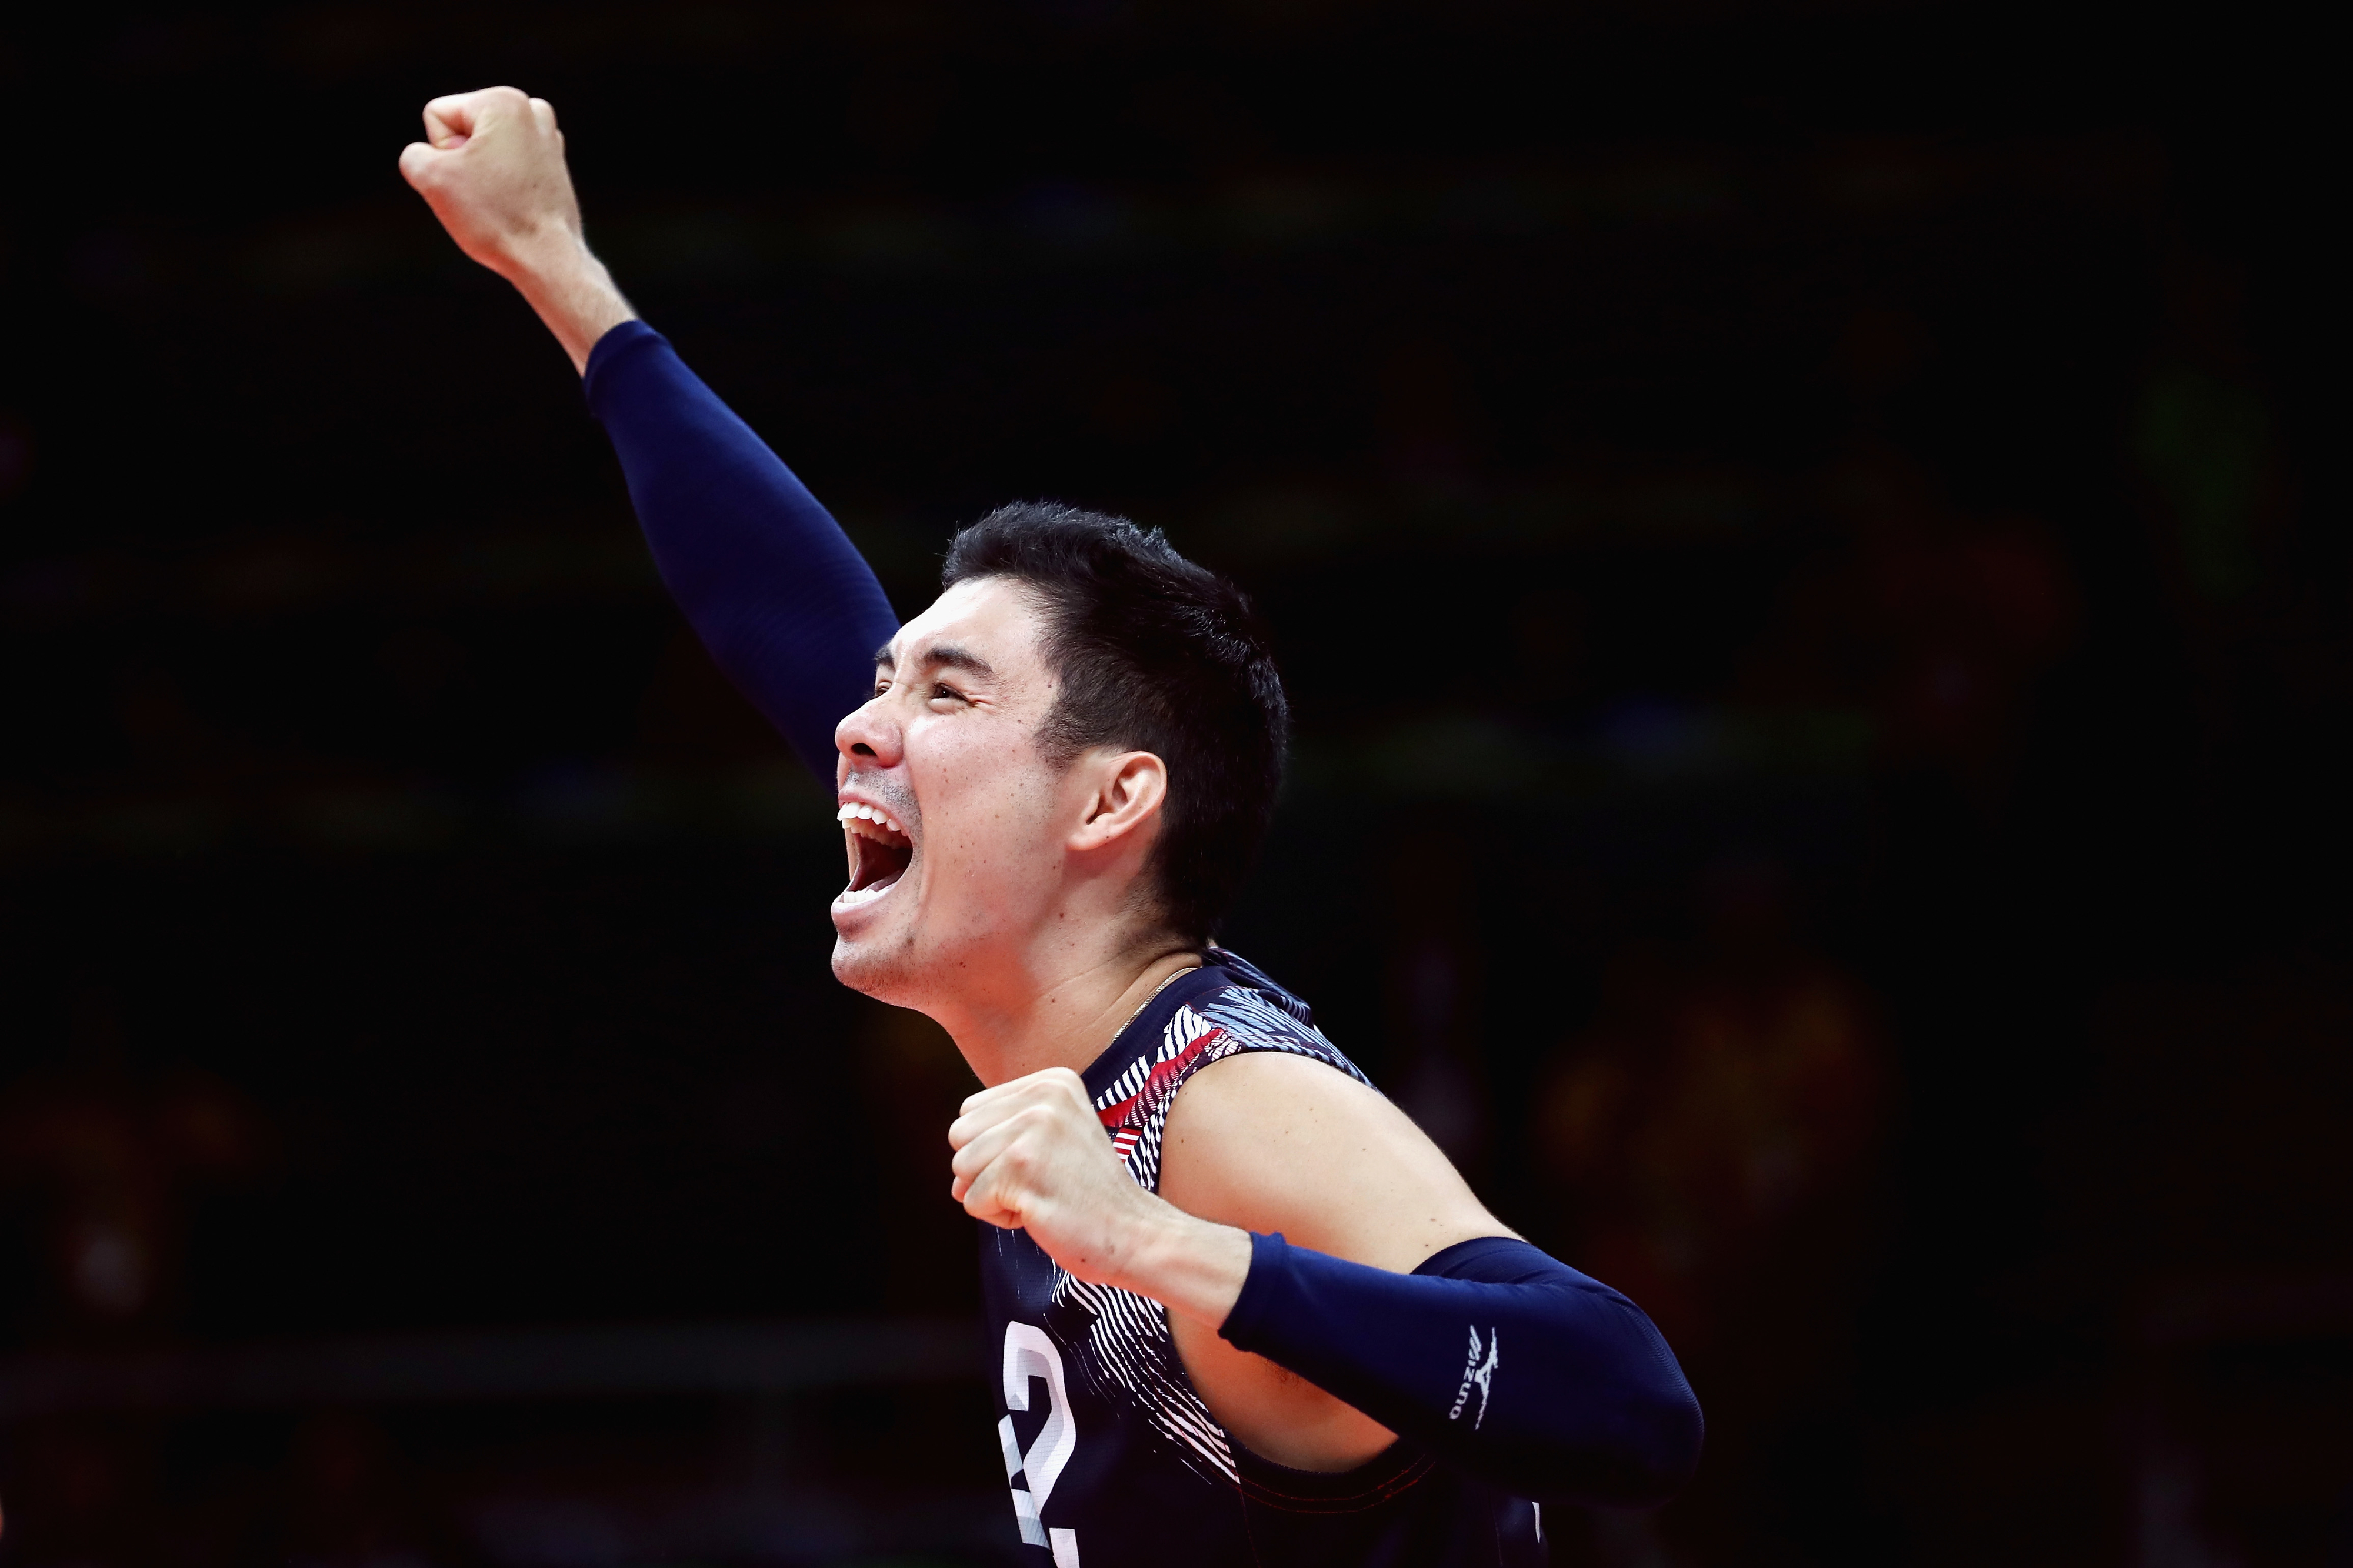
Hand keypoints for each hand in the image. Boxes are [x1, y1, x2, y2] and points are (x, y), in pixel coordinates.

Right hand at [399, 87, 580, 279]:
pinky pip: (505, 168)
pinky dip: (502, 185)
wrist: (546, 259)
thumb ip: (413, 155)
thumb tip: (429, 158)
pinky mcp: (553, 165)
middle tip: (483, 192)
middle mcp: (531, 110)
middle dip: (461, 162)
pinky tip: (514, 205)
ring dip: (480, 175)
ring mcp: (547, 137)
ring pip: (482, 152)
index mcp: (503, 100)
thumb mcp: (430, 178)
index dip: (440, 151)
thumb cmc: (496, 218)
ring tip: (499, 200)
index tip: (466, 176)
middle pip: (461, 131)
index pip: (437, 115)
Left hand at [949, 1068, 1250, 1322]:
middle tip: (1039, 1182)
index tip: (1041, 1163)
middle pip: (960, 1136)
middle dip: (986, 1171)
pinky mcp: (1023, 1169)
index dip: (994, 1149)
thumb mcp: (1055, 1137)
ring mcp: (1033, 1131)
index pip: (971, 1111)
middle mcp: (1043, 1097)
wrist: (1133, 1233)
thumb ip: (1004, 1134)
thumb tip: (955, 1171)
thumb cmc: (1088, 1194)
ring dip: (993, 1195)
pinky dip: (1000, 1218)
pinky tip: (1041, 1213)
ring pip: (961, 1169)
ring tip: (1040, 1196)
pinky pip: (973, 1201)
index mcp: (1052, 1082)